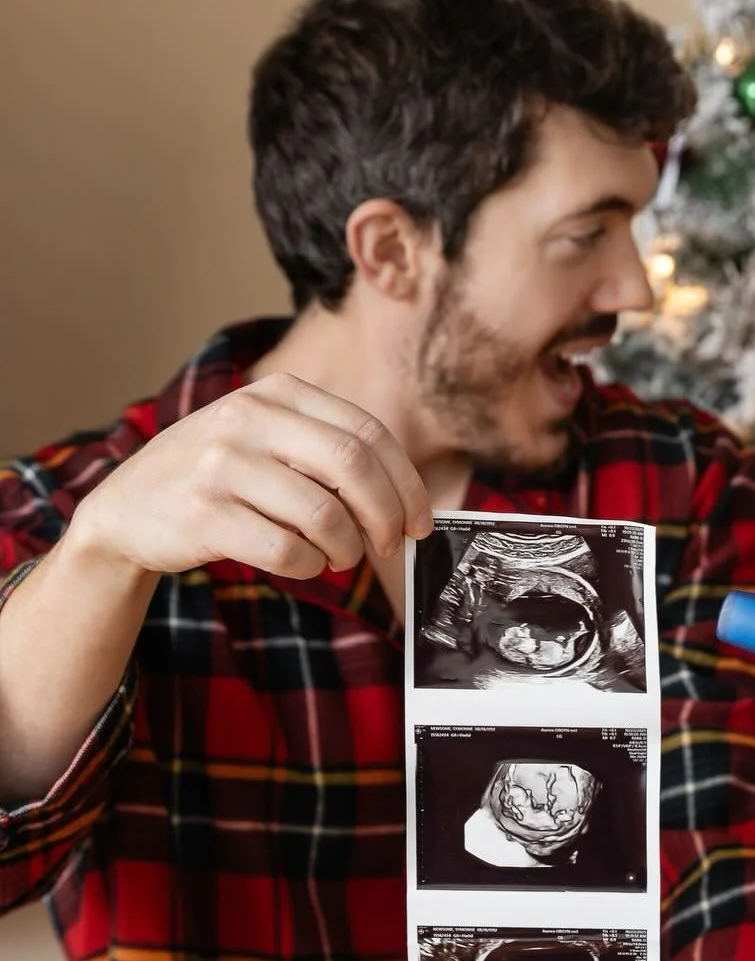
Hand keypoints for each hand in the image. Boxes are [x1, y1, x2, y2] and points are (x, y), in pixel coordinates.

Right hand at [70, 372, 431, 579]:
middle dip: (386, 515)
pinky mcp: (204, 514)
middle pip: (354, 466)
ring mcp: (221, 465)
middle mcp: (248, 418)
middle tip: (391, 545)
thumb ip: (329, 452)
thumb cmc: (219, 479)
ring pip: (324, 514)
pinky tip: (302, 563)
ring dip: (346, 549)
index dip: (406, 483)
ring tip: (339, 558)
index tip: (420, 520)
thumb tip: (407, 501)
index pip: (368, 433)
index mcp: (277, 393)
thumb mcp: (267, 440)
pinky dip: (308, 566)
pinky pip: (286, 550)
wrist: (127, 509)